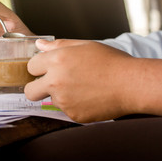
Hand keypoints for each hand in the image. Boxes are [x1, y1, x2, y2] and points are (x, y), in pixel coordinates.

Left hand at [25, 39, 161, 122]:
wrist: (132, 84)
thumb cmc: (111, 61)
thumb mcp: (84, 45)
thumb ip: (58, 45)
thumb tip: (39, 46)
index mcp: (57, 60)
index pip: (31, 66)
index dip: (39, 67)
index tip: (47, 69)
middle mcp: (55, 81)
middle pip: (29, 90)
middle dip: (36, 87)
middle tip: (50, 84)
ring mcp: (63, 100)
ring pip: (50, 100)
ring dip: (60, 95)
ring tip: (82, 87)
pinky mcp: (72, 114)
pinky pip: (66, 110)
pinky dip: (74, 105)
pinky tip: (89, 97)